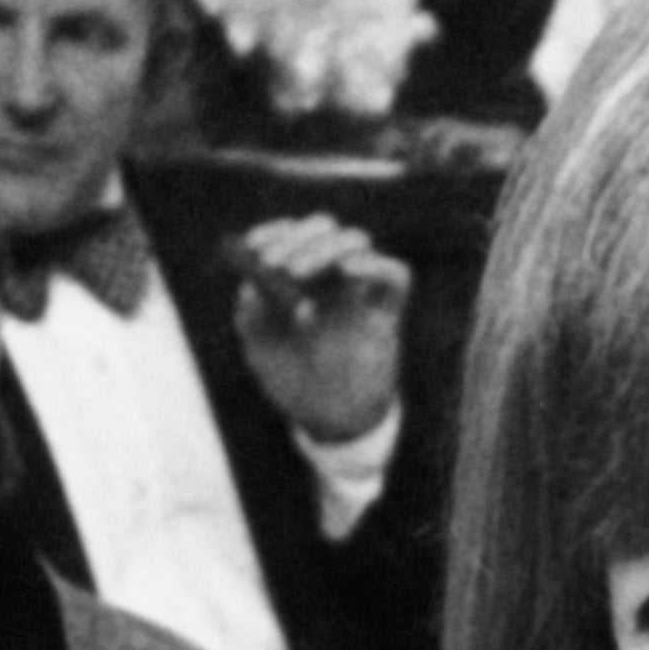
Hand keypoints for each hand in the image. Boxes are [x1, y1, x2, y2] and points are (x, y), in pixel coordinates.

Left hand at [225, 214, 409, 449]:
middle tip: (276, 264)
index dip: (274, 232)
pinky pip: (395, 274)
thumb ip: (252, 315)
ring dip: (325, 248)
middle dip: (298, 237)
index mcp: (299, 276)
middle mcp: (330, 276)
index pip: (292, 235)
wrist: (327, 420)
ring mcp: (361, 291)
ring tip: (296, 273)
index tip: (254, 245)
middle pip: (325, 229)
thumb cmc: (292, 379)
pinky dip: (374, 265)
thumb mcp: (260, 349)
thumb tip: (252, 282)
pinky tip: (347, 270)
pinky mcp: (387, 312)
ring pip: (356, 241)